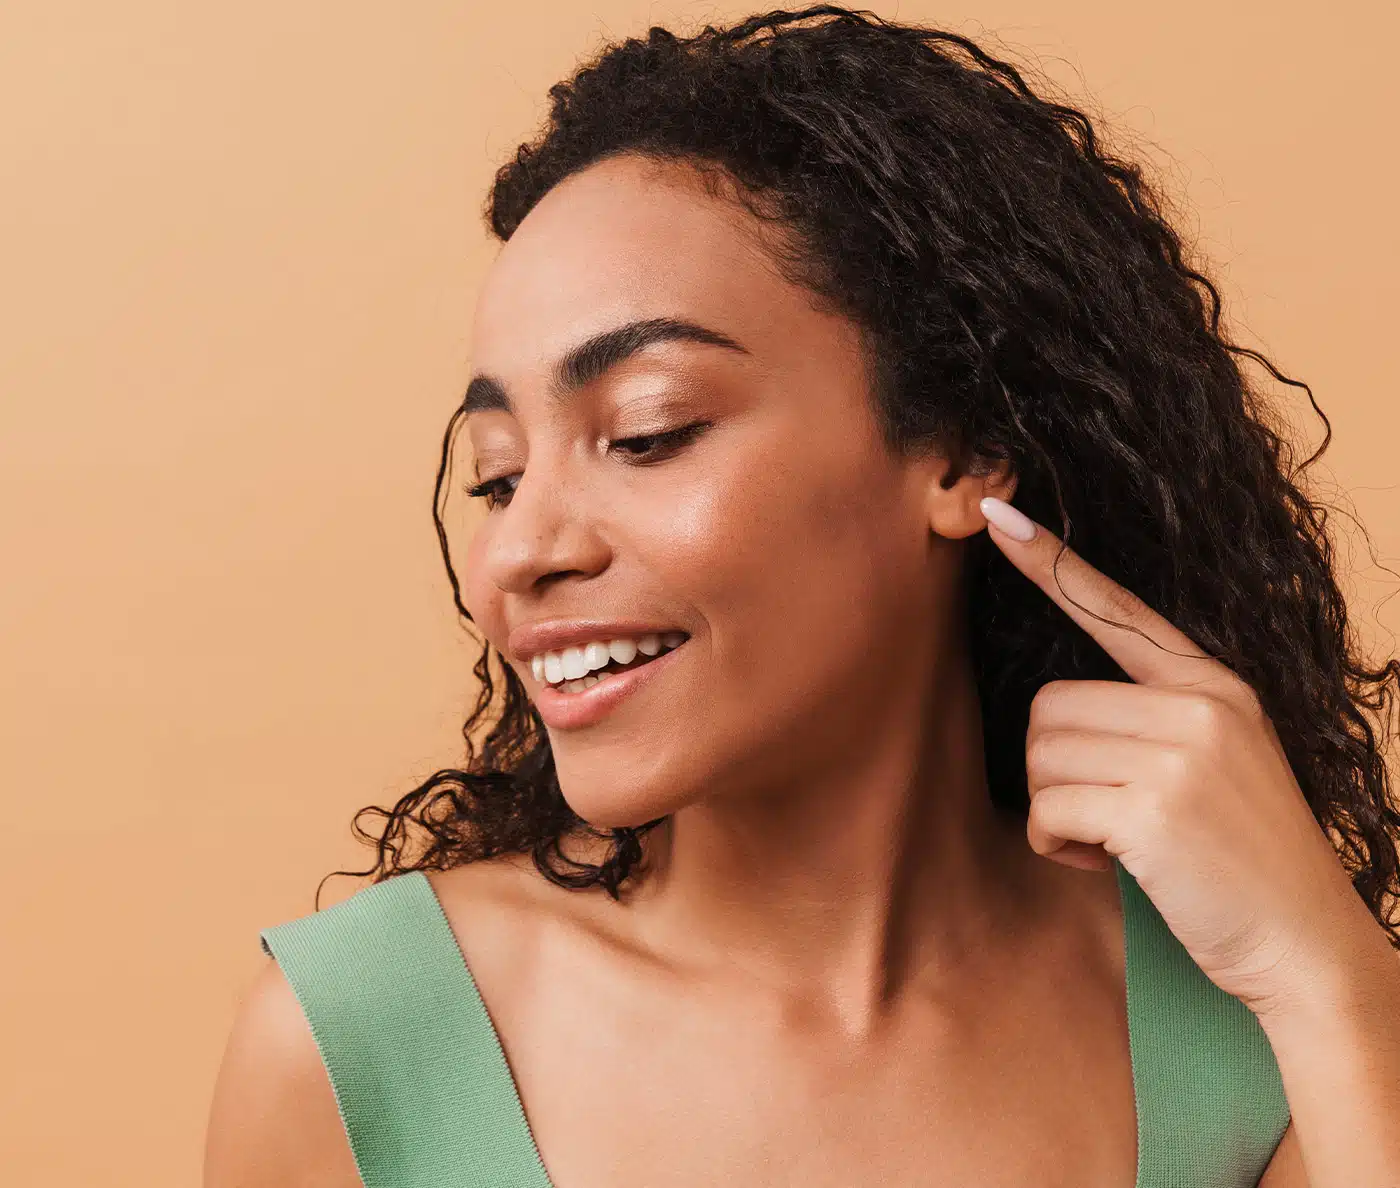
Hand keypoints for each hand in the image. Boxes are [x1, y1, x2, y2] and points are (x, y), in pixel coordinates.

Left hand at [978, 495, 1374, 1021]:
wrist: (1306, 945)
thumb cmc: (1241, 860)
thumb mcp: (1219, 762)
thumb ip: (1154, 720)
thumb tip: (1055, 712)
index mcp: (1213, 685)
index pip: (1118, 609)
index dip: (1051, 564)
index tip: (999, 516)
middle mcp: (1199, 705)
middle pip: (1048, 705)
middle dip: (1054, 769)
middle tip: (1103, 813)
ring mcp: (1181, 754)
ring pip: (1041, 755)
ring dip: (1055, 809)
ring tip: (1113, 839)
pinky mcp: (1154, 808)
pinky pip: (1048, 808)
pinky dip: (1056, 844)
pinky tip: (1104, 863)